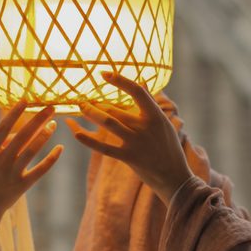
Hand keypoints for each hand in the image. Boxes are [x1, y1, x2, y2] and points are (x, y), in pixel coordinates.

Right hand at [0, 101, 62, 225]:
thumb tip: (11, 134)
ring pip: (33, 150)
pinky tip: (60, 149)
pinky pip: (41, 170)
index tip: (26, 100)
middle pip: (23, 135)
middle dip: (38, 119)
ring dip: (45, 135)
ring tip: (54, 124)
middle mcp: (1, 161)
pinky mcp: (23, 185)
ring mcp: (12, 173)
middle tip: (51, 107)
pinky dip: (51, 159)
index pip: (3, 128)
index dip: (15, 113)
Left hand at [65, 72, 194, 203]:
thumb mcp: (164, 124)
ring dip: (91, 113)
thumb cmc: (169, 148)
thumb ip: (152, 104)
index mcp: (155, 115)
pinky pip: (105, 148)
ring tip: (80, 106)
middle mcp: (145, 127)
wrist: (174, 177)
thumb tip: (144, 82)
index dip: (120, 80)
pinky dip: (90, 141)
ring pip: (109, 122)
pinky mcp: (129, 157)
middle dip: (97, 102)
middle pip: (116, 108)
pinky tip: (76, 134)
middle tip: (83, 97)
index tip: (104, 73)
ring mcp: (136, 142)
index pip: (137, 91)